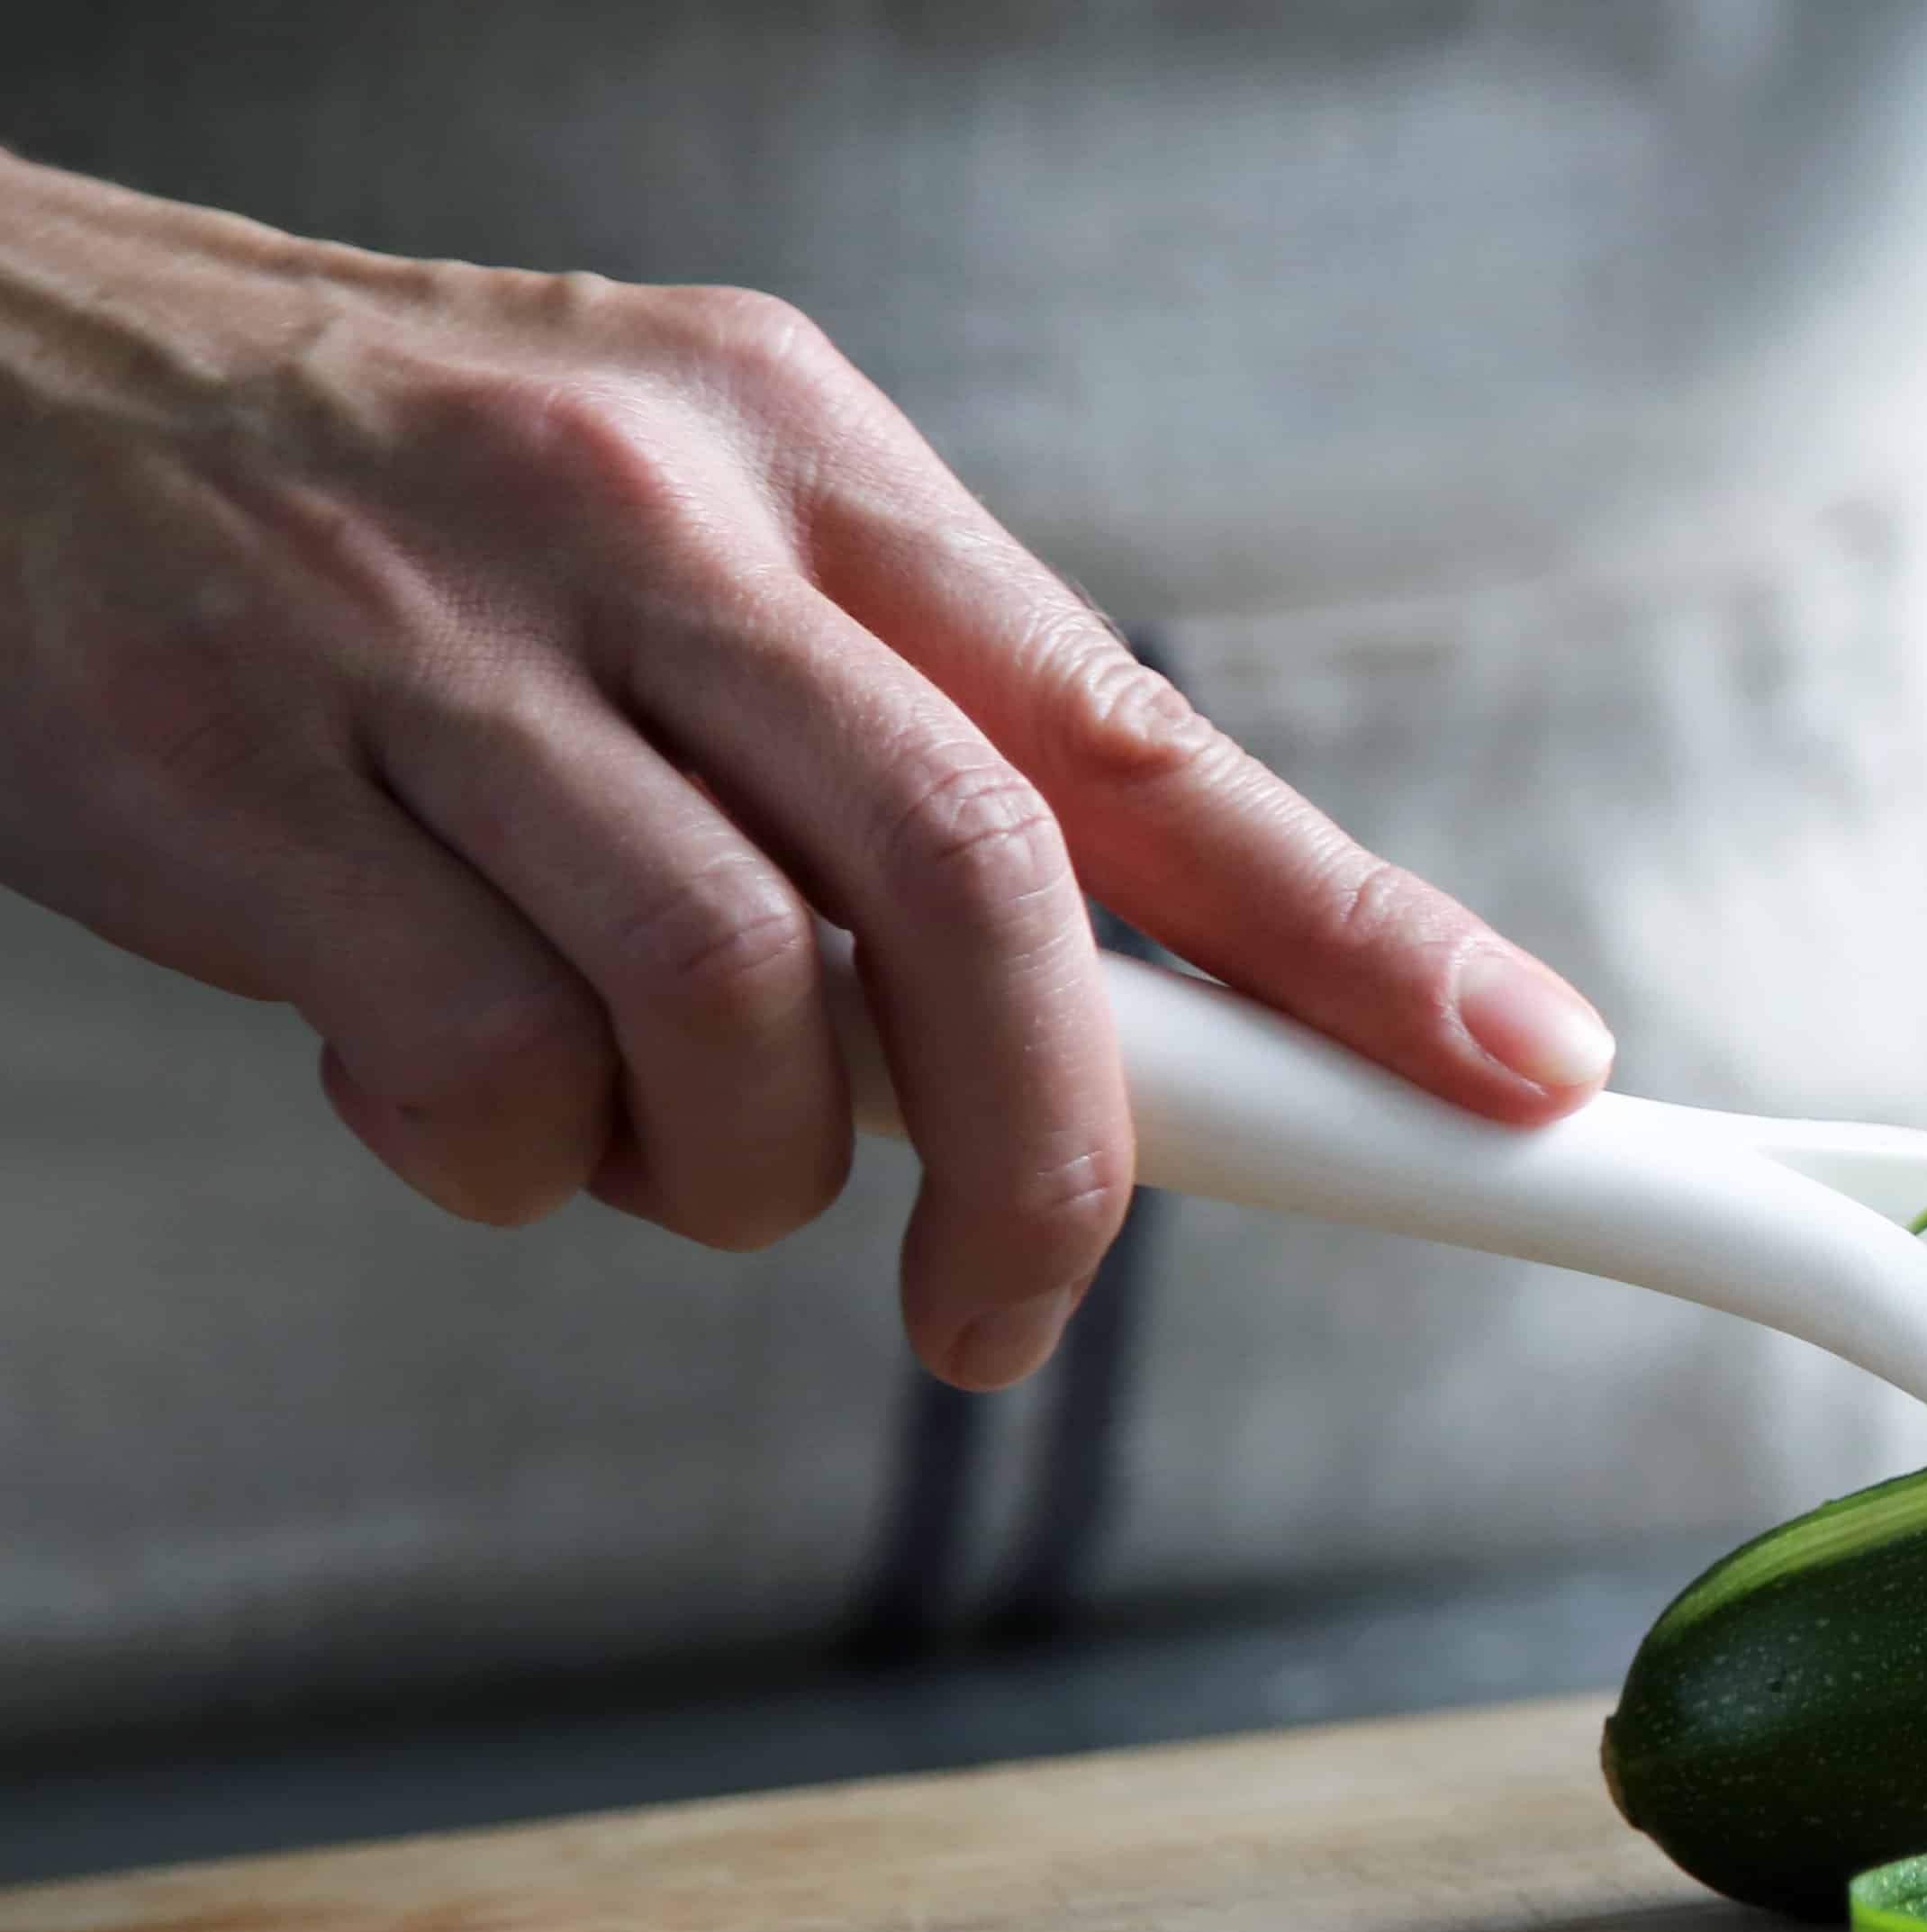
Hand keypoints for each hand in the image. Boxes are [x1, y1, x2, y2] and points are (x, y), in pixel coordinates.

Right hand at [0, 157, 1614, 1388]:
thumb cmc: (366, 503)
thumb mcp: (675, 530)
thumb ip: (885, 738)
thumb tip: (1122, 1005)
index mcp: (803, 468)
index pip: (1146, 739)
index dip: (1359, 935)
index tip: (1520, 1073)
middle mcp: (652, 532)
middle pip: (980, 893)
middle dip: (1053, 1154)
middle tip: (1010, 1304)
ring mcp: (440, 655)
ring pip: (737, 1012)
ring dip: (727, 1169)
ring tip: (633, 1129)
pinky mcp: (242, 789)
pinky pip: (476, 1076)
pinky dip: (496, 1157)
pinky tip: (433, 1076)